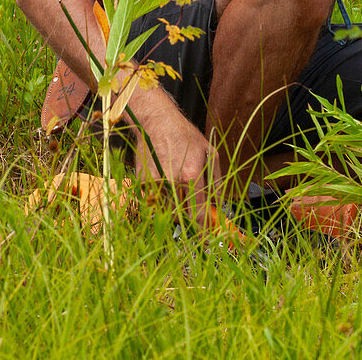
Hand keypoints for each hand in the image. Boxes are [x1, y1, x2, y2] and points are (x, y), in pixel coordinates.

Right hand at [133, 97, 218, 222]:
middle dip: (190, 216)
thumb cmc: (186, 137)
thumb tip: (219, 206)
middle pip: (182, 216)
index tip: (208, 238)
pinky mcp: (142, 184)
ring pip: (168, 211)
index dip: (204, 229)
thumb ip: (216, 182)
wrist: (156, 123)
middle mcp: (172, 182)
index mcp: (191, 175)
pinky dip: (162, 199)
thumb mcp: (210, 154)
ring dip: (176, 207)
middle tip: (193, 208)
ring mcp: (154, 184)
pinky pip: (154, 202)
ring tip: (178, 185)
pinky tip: (165, 179)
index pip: (198, 213)